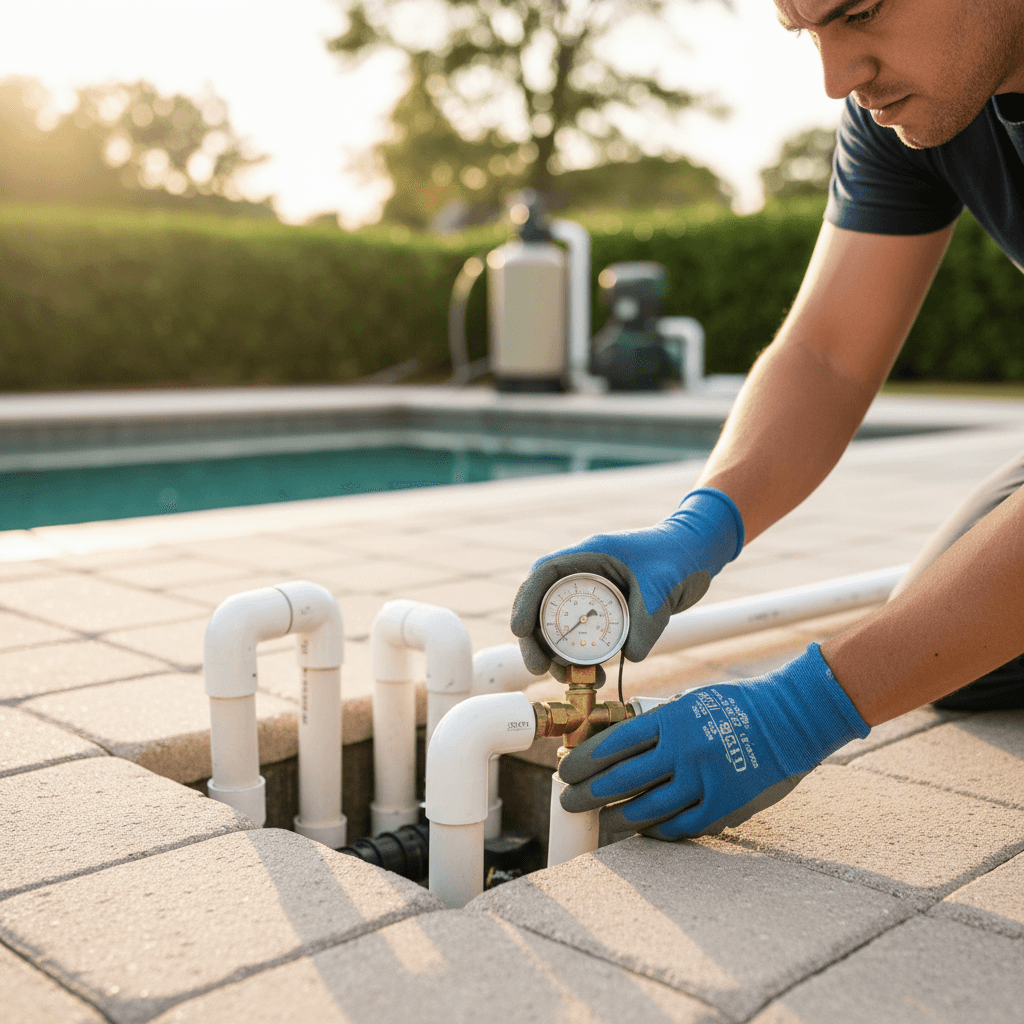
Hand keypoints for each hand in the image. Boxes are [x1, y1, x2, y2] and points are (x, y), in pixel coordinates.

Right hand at [511, 488, 743, 681]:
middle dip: (535, 639)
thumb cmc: (679, 556)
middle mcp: (584, 572)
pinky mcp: (606, 610)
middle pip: (544, 605)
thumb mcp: (663, 586)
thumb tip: (629, 656)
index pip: (544, 574)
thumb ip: (646, 621)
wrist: (697, 553)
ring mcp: (593, 592)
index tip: (519, 631)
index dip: (525, 602)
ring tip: (567, 679)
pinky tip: (591, 674)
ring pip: (561, 625)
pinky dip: (581, 656)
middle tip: (537, 668)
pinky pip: (584, 634)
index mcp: (589, 554)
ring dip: (558, 653)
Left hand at [558, 643, 869, 837]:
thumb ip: (657, 722)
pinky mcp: (724, 804)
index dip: (584, 760)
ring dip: (615, 819)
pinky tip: (641, 832)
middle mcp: (684, 751)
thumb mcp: (689, 701)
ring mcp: (704, 781)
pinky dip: (657, 831)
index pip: (614, 743)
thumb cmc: (736, 706)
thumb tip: (616, 740)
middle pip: (622, 780)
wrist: (789, 720)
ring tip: (597, 824)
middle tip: (569, 801)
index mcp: (672, 720)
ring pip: (647, 810)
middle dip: (588, 793)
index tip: (566, 770)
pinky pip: (681, 826)